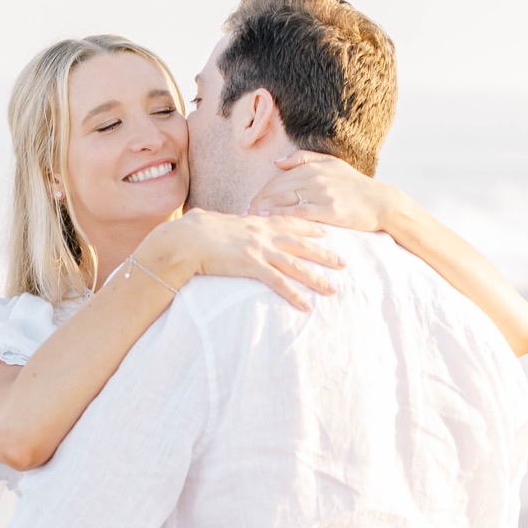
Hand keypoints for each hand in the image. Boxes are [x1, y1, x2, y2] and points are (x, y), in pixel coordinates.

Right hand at [180, 208, 344, 312]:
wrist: (184, 239)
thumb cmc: (194, 231)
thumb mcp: (218, 222)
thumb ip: (233, 225)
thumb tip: (230, 222)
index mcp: (256, 222)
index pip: (289, 223)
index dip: (309, 228)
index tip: (326, 233)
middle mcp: (262, 234)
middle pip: (301, 244)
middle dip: (324, 254)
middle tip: (344, 263)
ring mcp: (258, 249)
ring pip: (295, 265)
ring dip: (316, 278)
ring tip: (332, 289)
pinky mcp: (250, 266)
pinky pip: (277, 283)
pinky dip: (293, 295)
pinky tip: (305, 306)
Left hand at [247, 153, 389, 234]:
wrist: (380, 202)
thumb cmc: (354, 185)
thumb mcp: (331, 164)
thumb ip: (304, 159)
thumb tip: (277, 163)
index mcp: (312, 167)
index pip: (277, 180)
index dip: (260, 193)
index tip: (249, 205)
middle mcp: (314, 178)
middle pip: (275, 190)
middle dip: (256, 203)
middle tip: (243, 217)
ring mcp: (322, 194)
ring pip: (284, 200)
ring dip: (263, 211)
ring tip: (250, 222)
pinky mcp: (329, 210)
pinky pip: (300, 213)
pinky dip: (281, 217)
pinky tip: (268, 223)